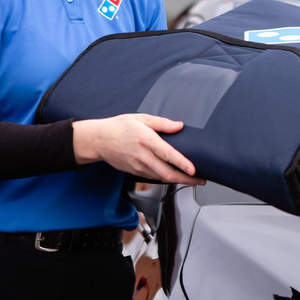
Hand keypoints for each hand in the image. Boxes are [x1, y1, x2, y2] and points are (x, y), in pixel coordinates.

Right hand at [72, 114, 205, 185]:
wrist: (99, 140)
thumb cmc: (119, 127)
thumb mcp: (141, 118)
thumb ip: (162, 123)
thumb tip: (179, 125)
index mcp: (146, 140)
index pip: (168, 154)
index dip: (182, 164)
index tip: (194, 170)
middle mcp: (143, 156)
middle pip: (167, 173)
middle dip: (186, 179)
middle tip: (200, 180)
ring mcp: (139, 167)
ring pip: (162, 178)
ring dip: (178, 180)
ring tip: (192, 179)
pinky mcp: (136, 172)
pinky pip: (154, 178)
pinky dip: (166, 179)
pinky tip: (174, 176)